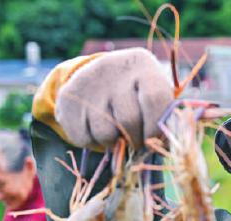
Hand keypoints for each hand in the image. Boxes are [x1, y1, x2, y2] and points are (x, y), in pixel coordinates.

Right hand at [55, 48, 173, 150]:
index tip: (154, 141)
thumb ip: (162, 116)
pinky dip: (93, 142)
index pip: (155, 99)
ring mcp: (89, 83)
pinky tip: (97, 128)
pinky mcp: (68, 98)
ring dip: (114, 144)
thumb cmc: (137, 93)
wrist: (95, 78)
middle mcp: (114, 68)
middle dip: (136, 141)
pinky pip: (84, 137)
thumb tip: (160, 146)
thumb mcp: (153, 93)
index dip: (156, 128)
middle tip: (136, 143)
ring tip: (117, 133)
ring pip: (106, 133)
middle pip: (129, 120)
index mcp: (143, 65)